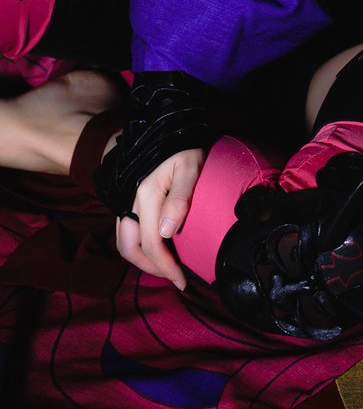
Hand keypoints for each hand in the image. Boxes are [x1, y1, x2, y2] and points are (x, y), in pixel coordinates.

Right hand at [115, 148, 204, 290]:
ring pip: (125, 242)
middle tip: (175, 277)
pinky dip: (138, 247)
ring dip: (141, 260)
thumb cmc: (183, 147)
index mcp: (146, 196)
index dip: (166, 267)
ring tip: (164, 267)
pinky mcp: (129, 201)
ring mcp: (127, 202)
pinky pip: (127, 232)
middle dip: (152, 268)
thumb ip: (180, 197)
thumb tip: (167, 232)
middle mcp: (131, 202)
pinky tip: (156, 247)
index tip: (183, 281)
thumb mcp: (190, 166)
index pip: (152, 243)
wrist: (166, 127)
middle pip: (131, 248)